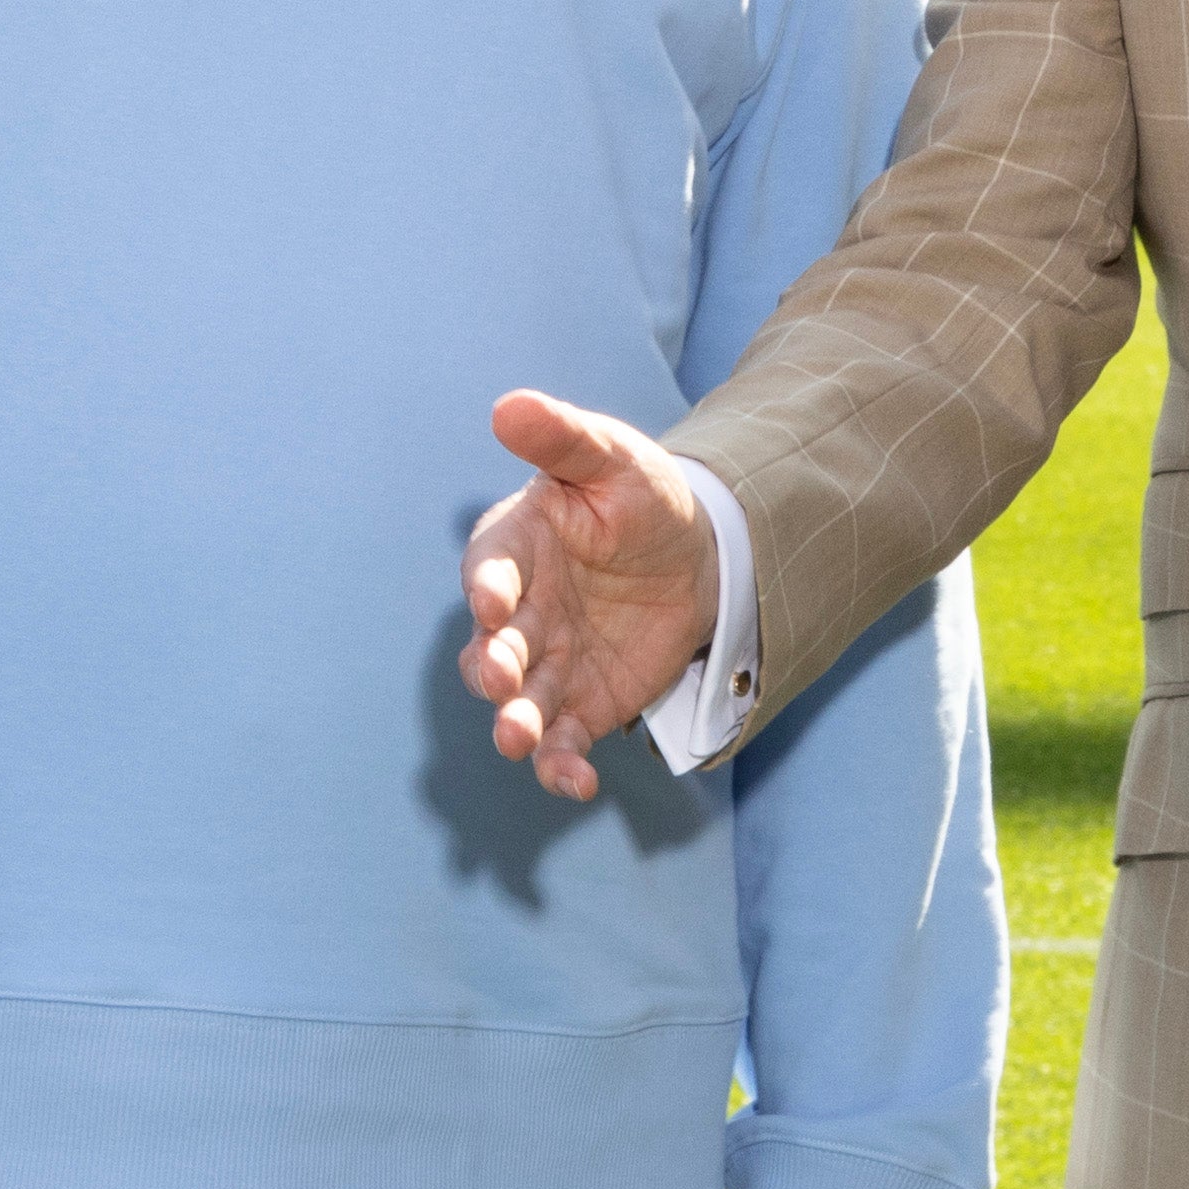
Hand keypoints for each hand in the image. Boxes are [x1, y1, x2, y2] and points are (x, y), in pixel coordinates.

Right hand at [460, 388, 725, 799]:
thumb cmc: (642, 497)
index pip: (489, 569)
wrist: (700, 554)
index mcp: (516, 548)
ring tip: (519, 739)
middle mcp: (520, 613)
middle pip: (492, 647)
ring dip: (513, 724)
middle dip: (490, 666)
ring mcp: (548, 664)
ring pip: (518, 703)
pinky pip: (562, 741)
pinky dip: (560, 766)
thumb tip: (509, 406)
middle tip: (500, 677)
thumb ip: (563, 438)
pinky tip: (577, 782)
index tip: (494, 602)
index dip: (487, 586)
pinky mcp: (582, 704)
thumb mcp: (612, 457)